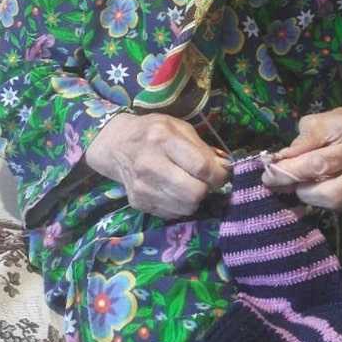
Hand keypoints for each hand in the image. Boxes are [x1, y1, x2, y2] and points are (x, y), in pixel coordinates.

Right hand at [85, 112, 228, 219]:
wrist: (116, 145)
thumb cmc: (153, 132)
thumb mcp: (179, 127)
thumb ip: (203, 148)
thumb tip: (225, 168)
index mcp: (163, 139)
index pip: (201, 167)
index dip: (219, 174)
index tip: (222, 173)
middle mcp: (150, 165)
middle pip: (194, 193)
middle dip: (207, 189)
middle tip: (205, 181)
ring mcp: (142, 187)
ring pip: (186, 208)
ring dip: (194, 199)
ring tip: (189, 184)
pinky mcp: (138, 203)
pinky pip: (173, 213)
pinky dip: (180, 205)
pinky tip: (174, 190)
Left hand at [261, 106, 341, 211]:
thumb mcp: (321, 123)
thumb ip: (302, 143)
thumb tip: (280, 162)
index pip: (319, 164)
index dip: (291, 171)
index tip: (268, 175)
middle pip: (327, 191)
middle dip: (298, 186)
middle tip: (279, 181)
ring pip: (330, 202)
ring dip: (308, 193)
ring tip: (301, 179)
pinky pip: (335, 207)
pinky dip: (319, 197)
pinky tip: (317, 183)